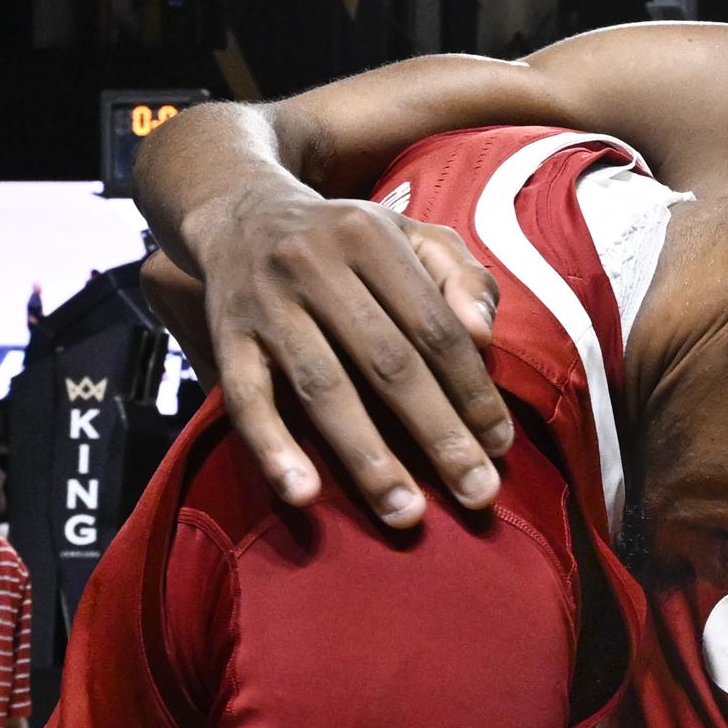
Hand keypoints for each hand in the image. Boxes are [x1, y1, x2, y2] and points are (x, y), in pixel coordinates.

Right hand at [191, 194, 512, 523]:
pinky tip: (304, 495)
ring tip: (405, 513)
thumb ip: (461, 278)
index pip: (434, 327)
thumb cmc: (348, 241)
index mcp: (371, 238)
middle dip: (438, 434)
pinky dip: (273, 449)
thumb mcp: (412, 235)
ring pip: (322, 388)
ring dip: (367, 457)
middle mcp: (315, 266)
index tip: (500, 446)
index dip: (472, 390)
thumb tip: (484, 335)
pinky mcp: (226, 338)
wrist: (240, 214)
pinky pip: (248, 401)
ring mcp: (267, 304)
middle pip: (387, 362)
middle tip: (477, 493)